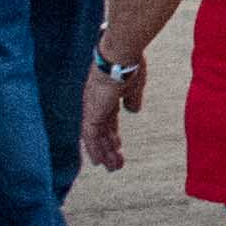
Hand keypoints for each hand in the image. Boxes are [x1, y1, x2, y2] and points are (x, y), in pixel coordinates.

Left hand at [82, 55, 136, 173]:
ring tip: (113, 168)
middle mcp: (96, 102)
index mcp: (107, 94)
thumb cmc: (130, 66)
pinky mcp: (91, 113)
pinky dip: (94, 150)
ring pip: (97, 136)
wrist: (121, 58)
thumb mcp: (135, 87)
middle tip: (115, 163)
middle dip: (109, 147)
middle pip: (103, 130)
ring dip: (105, 153)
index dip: (113, 134)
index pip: (108, 119)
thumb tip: (133, 110)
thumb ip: (132, 99)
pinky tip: (99, 162)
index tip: (118, 145)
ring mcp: (92, 108)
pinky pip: (91, 137)